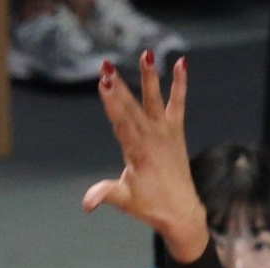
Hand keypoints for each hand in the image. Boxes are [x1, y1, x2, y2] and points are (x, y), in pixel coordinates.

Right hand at [83, 53, 207, 262]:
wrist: (181, 212)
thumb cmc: (150, 205)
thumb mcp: (125, 201)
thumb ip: (105, 194)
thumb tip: (87, 204)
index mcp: (137, 153)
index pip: (121, 122)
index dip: (112, 101)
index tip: (105, 82)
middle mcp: (151, 138)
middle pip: (132, 108)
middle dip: (120, 87)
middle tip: (107, 66)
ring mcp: (165, 132)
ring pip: (154, 100)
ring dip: (150, 77)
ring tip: (147, 54)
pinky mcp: (176, 130)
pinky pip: (178, 104)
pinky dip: (180, 85)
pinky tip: (182, 63)